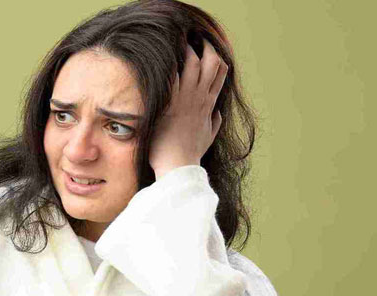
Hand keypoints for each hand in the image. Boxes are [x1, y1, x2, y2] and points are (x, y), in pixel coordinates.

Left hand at [149, 38, 227, 178]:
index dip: (217, 58)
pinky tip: (164, 56)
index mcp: (209, 105)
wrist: (179, 166)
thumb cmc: (190, 154)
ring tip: (180, 43)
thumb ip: (214, 123)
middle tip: (197, 40)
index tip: (211, 49)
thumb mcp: (207, 137)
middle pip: (211, 63)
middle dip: (206, 47)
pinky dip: (169, 65)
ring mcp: (186, 100)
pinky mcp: (170, 104)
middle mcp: (200, 99)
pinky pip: (171, 77)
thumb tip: (217, 113)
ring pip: (193, 64)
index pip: (220, 74)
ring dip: (188, 51)